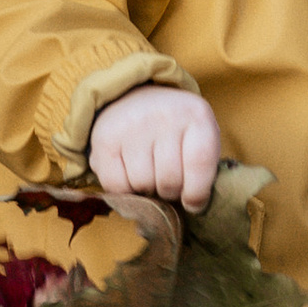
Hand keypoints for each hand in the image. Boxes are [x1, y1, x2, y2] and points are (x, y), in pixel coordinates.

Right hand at [88, 83, 220, 211]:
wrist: (133, 97)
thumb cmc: (175, 129)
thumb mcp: (200, 138)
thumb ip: (203, 173)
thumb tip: (190, 208)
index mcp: (196, 115)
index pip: (199, 165)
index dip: (197, 193)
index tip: (192, 203)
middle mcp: (164, 116)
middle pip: (169, 181)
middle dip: (170, 192)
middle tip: (167, 181)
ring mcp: (132, 126)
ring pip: (142, 185)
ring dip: (146, 190)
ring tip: (149, 172)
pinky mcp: (105, 139)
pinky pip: (115, 185)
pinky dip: (124, 189)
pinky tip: (129, 173)